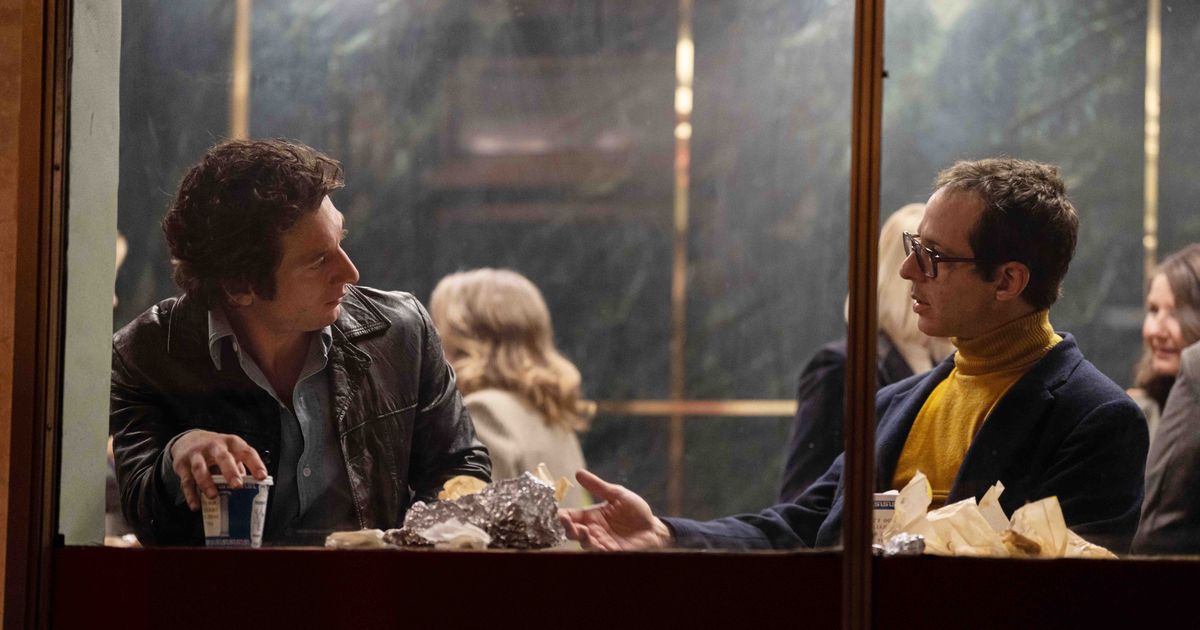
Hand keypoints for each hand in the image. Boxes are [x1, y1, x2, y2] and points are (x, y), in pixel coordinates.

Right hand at [170, 430, 266, 510]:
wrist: (188, 439)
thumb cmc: (216, 449)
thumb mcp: (230, 452)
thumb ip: (240, 466)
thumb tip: (253, 486)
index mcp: (231, 443)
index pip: (246, 452)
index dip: (255, 464)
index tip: (262, 477)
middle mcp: (214, 446)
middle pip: (222, 457)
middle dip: (230, 472)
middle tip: (237, 485)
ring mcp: (197, 454)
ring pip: (200, 468)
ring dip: (207, 483)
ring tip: (214, 496)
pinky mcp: (182, 465)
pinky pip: (186, 481)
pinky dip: (191, 494)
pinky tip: (196, 505)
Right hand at [557, 470, 672, 550]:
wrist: (654, 528)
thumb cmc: (636, 511)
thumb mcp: (617, 494)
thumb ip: (598, 486)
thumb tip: (578, 472)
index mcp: (591, 516)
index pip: (571, 516)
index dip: (561, 515)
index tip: (555, 512)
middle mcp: (592, 531)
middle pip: (572, 531)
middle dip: (567, 527)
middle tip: (564, 521)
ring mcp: (601, 543)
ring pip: (583, 542)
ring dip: (579, 536)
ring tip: (579, 529)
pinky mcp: (611, 552)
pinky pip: (598, 551)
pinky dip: (593, 546)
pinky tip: (591, 539)